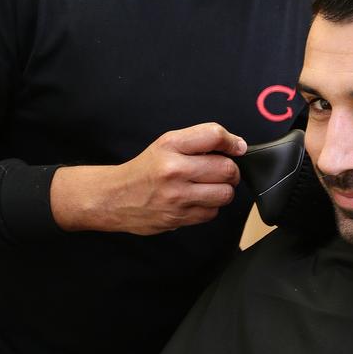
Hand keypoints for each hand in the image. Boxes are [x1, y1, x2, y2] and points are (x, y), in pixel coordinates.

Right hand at [50, 123, 247, 234]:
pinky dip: (210, 207)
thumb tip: (237, 146)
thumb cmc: (146, 169)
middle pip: (226, 168)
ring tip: (209, 187)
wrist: (114, 197)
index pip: (214, 135)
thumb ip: (200, 140)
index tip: (236, 148)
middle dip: (230, 171)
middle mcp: (174, 169)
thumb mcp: (167, 144)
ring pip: (224, 194)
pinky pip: (212, 213)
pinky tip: (196, 201)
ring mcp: (176, 196)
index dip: (232, 142)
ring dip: (223, 191)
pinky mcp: (178, 217)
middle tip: (220, 172)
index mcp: (171, 145)